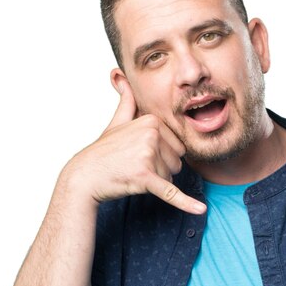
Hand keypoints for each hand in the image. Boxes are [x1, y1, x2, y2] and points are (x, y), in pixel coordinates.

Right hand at [66, 89, 205, 213]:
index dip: (162, 155)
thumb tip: (119, 75)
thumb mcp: (116, 122)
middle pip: (178, 161)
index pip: (178, 145)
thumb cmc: (103, 152)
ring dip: (156, 180)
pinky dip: (186, 204)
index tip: (140, 153)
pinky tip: (200, 210)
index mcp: (152, 121)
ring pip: (172, 176)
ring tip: (133, 174)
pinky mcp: (145, 178)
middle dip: (161, 168)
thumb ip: (126, 100)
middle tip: (135, 165)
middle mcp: (152, 135)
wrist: (84, 177)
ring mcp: (148, 156)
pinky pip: (171, 193)